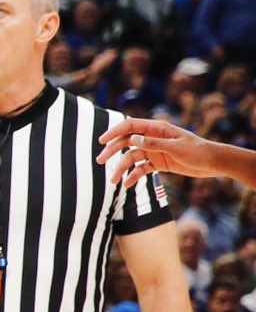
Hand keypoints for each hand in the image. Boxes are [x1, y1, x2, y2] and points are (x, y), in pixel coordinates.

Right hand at [97, 116, 221, 187]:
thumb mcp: (175, 147)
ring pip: (131, 158)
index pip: (130, 126)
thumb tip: (131, 139)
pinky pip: (141, 169)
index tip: (102, 141)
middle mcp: (152, 139)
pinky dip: (133, 176)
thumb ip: (153, 143)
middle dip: (112, 151)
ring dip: (121, 168)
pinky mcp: (158, 163)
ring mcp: (154, 151)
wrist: (213, 163)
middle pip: (126, 142)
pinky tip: (127, 184)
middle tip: (99, 161)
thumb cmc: (197, 151)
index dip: (114, 132)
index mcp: (157, 129)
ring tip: (114, 181)